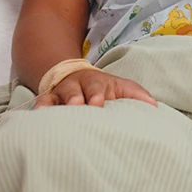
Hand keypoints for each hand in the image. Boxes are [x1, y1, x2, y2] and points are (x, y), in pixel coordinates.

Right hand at [35, 69, 156, 107]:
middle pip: (75, 91)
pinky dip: (39, 108)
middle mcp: (78, 86)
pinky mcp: (49, 101)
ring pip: (57, 97)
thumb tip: (155, 107)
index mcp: (97, 83)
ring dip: (57, 104)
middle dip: (76, 98)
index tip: (99, 102)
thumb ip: (137, 95)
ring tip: (57, 113)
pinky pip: (42, 103)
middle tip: (77, 105)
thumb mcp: (121, 87)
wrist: (75, 76)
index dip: (98, 94)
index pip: (98, 87)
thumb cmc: (104, 88)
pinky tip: (37, 115)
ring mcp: (62, 93)